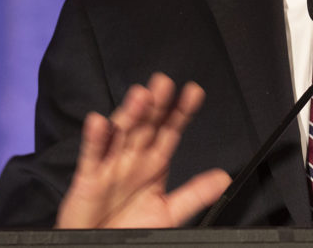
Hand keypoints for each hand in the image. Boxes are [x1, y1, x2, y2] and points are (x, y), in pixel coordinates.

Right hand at [55, 72, 230, 227]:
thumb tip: (223, 178)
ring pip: (121, 133)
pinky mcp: (89, 177)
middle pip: (146, 125)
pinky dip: (96, 139)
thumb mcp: (168, 212)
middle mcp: (133, 158)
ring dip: (130, 114)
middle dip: (156, 104)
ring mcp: (111, 164)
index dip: (181, 112)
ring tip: (140, 96)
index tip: (193, 93)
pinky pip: (92, 155)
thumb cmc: (129, 229)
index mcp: (153, 163)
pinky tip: (99, 122)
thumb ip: (194, 194)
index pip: (170, 130)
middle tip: (164, 84)